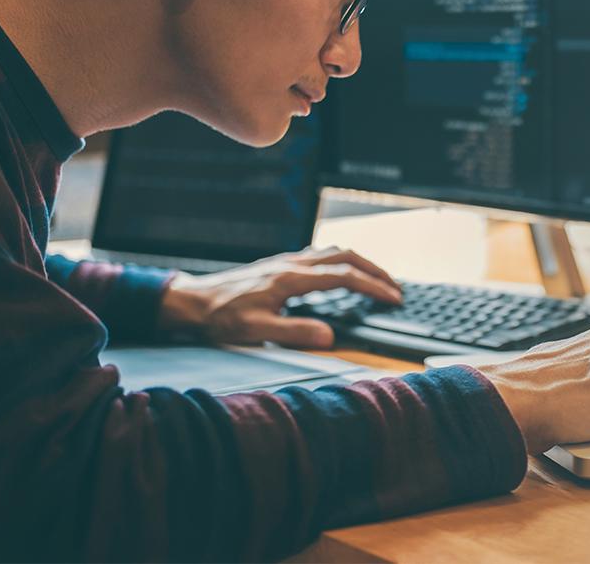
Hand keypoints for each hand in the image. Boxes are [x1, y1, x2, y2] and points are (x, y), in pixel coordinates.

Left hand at [158, 246, 401, 347]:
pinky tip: (343, 274)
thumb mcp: (257, 331)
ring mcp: (287, 261)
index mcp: (291, 279)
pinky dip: (343, 262)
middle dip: (375, 270)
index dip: (373, 286)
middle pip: (346, 256)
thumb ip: (295, 333)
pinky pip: (321, 255)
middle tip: (395, 287)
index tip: (393, 297)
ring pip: (334, 251)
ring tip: (377, 279)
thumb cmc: (221, 317)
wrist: (193, 300)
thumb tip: (330, 337)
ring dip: (361, 263)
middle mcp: (293, 264)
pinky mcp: (282, 264)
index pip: (344, 277)